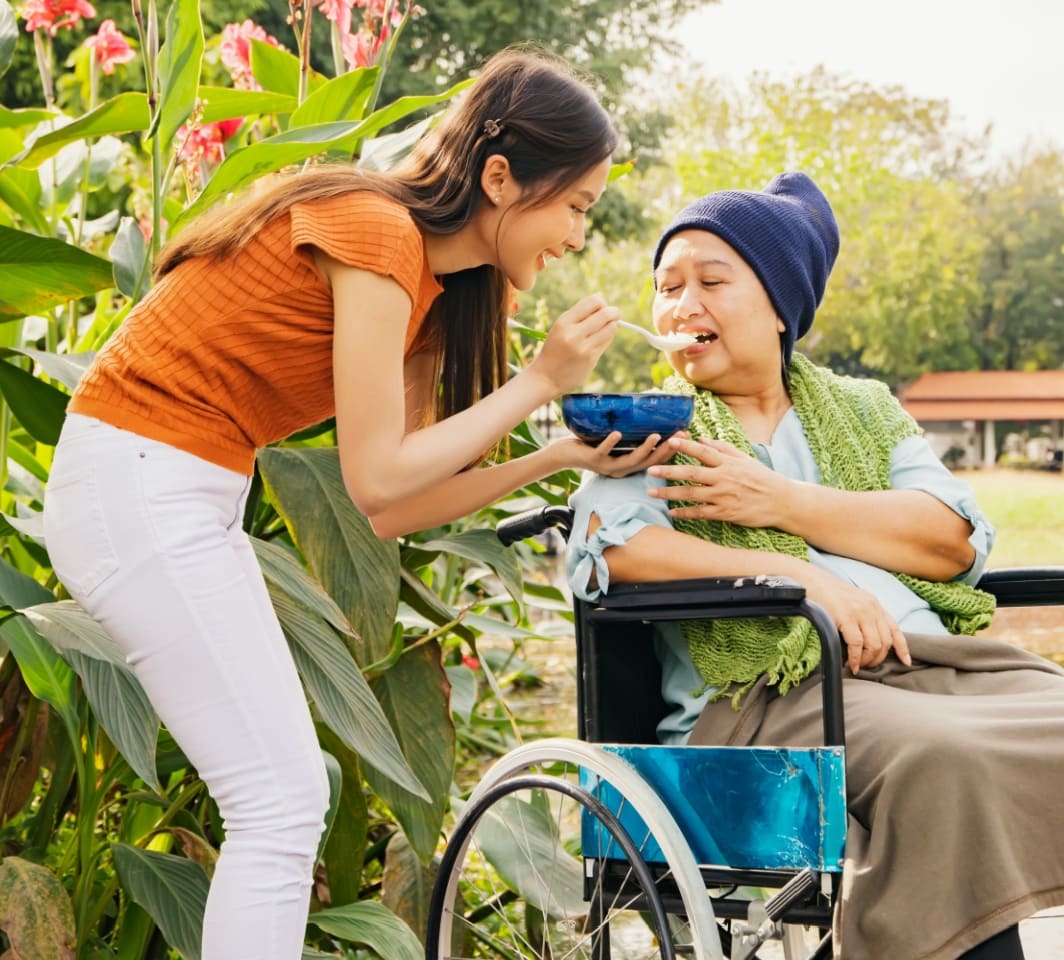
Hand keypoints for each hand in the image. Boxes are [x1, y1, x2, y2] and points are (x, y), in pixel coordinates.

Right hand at [528, 294, 619, 394]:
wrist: (546, 376)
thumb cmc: (555, 349)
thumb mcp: (560, 327)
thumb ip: (579, 314)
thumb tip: (601, 298)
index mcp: (564, 322)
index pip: (593, 302)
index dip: (602, 302)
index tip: (602, 307)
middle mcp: (573, 333)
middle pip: (605, 314)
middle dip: (614, 312)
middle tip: (615, 314)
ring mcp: (583, 347)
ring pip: (610, 328)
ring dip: (612, 325)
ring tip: (606, 328)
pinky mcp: (591, 359)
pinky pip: (606, 342)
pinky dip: (607, 338)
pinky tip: (599, 340)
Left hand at [560, 430, 686, 477]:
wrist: (563, 455)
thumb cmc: (591, 445)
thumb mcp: (614, 441)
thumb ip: (630, 433)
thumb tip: (645, 410)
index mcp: (628, 466)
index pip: (655, 460)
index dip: (672, 450)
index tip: (686, 436)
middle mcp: (621, 470)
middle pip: (649, 462)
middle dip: (666, 450)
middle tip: (680, 436)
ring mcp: (607, 466)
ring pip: (630, 460)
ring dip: (644, 448)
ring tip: (656, 435)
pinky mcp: (593, 460)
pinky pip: (603, 451)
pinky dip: (611, 442)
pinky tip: (618, 433)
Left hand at [647, 437, 789, 528]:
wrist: (782, 501)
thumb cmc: (763, 478)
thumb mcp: (745, 459)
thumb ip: (723, 448)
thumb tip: (701, 438)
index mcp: (728, 463)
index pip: (703, 452)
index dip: (686, 446)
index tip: (670, 441)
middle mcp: (724, 478)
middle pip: (691, 473)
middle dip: (669, 471)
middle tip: (650, 470)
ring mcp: (724, 496)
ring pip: (691, 494)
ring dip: (670, 493)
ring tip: (652, 492)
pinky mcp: (725, 513)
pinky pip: (701, 513)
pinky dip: (685, 513)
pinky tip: (672, 512)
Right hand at [802, 567, 910, 673]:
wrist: (809, 581)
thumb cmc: (826, 594)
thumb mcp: (852, 602)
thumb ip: (864, 616)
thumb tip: (868, 641)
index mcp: (874, 605)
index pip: (894, 629)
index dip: (902, 648)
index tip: (905, 662)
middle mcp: (872, 608)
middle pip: (885, 642)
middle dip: (877, 659)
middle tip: (865, 666)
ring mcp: (860, 612)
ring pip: (874, 645)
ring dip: (867, 661)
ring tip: (856, 666)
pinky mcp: (846, 617)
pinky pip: (857, 644)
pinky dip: (855, 658)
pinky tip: (850, 663)